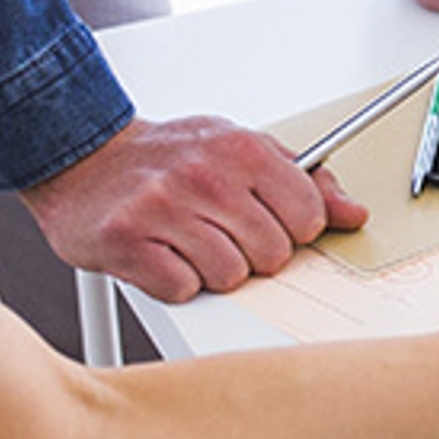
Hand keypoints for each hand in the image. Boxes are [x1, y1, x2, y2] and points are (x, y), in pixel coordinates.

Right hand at [20, 114, 366, 301]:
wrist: (85, 158)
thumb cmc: (169, 158)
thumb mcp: (242, 151)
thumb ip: (304, 182)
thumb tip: (353, 213)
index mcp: (242, 150)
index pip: (308, 216)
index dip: (294, 230)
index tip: (272, 223)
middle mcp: (205, 176)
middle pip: (273, 255)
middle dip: (252, 254)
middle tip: (221, 232)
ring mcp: (163, 208)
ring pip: (230, 277)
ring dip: (211, 270)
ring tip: (189, 242)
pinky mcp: (127, 241)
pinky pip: (182, 288)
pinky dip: (174, 281)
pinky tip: (163, 254)